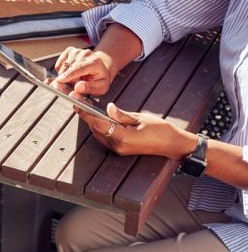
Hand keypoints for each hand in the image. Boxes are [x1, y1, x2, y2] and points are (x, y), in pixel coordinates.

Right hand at [54, 47, 114, 95]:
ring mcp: (77, 51)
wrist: (99, 68)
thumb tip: (78, 87)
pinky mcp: (70, 51)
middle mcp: (86, 54)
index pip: (80, 68)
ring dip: (65, 76)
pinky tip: (70, 73)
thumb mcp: (100, 88)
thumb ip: (89, 88)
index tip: (60, 80)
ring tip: (75, 79)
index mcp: (96, 62)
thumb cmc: (99, 79)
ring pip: (63, 67)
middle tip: (76, 84)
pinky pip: (59, 64)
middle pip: (70, 67)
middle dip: (68, 79)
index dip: (69, 74)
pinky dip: (61, 71)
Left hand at [75, 102, 196, 159]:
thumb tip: (108, 108)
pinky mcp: (121, 150)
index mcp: (123, 138)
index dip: (86, 113)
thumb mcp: (141, 118)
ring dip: (93, 122)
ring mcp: (119, 149)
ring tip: (86, 107)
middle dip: (87, 116)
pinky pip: (106, 137)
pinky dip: (100, 127)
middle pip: (96, 129)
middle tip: (79, 101)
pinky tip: (99, 118)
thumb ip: (122, 115)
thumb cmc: (160, 130)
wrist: (173, 145)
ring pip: (99, 134)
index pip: (99, 124)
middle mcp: (118, 146)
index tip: (77, 104)